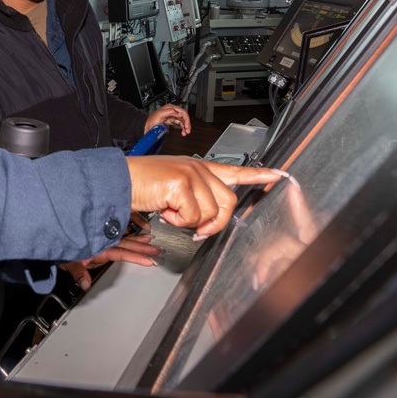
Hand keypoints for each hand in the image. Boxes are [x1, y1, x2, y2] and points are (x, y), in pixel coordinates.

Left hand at [60, 231, 160, 290]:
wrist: (53, 238)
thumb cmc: (59, 251)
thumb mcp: (67, 262)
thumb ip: (78, 273)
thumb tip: (86, 284)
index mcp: (98, 248)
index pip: (121, 252)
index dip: (136, 255)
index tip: (149, 259)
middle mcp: (101, 242)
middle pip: (126, 243)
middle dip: (142, 247)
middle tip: (158, 249)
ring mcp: (100, 240)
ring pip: (123, 238)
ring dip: (137, 240)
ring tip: (150, 240)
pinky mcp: (98, 240)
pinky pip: (116, 236)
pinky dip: (126, 235)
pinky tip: (133, 234)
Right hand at [126, 156, 285, 237]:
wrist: (118, 181)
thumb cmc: (140, 185)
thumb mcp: (173, 190)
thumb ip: (195, 199)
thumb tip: (205, 222)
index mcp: (199, 168)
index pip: (235, 171)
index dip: (259, 175)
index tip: (279, 175)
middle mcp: (199, 168)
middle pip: (228, 202)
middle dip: (214, 223)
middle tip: (197, 229)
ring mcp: (192, 174)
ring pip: (210, 213)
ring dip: (190, 222)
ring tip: (171, 212)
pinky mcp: (182, 184)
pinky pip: (193, 217)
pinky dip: (178, 221)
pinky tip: (165, 209)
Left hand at [145, 104, 190, 135]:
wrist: (146, 127)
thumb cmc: (151, 121)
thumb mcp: (160, 114)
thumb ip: (170, 112)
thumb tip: (179, 113)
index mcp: (170, 108)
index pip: (182, 112)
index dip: (186, 119)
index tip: (186, 126)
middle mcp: (171, 111)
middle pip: (183, 116)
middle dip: (187, 123)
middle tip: (188, 130)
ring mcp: (171, 116)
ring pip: (182, 121)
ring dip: (185, 127)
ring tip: (185, 133)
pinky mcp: (170, 121)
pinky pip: (178, 123)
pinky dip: (182, 128)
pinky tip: (182, 132)